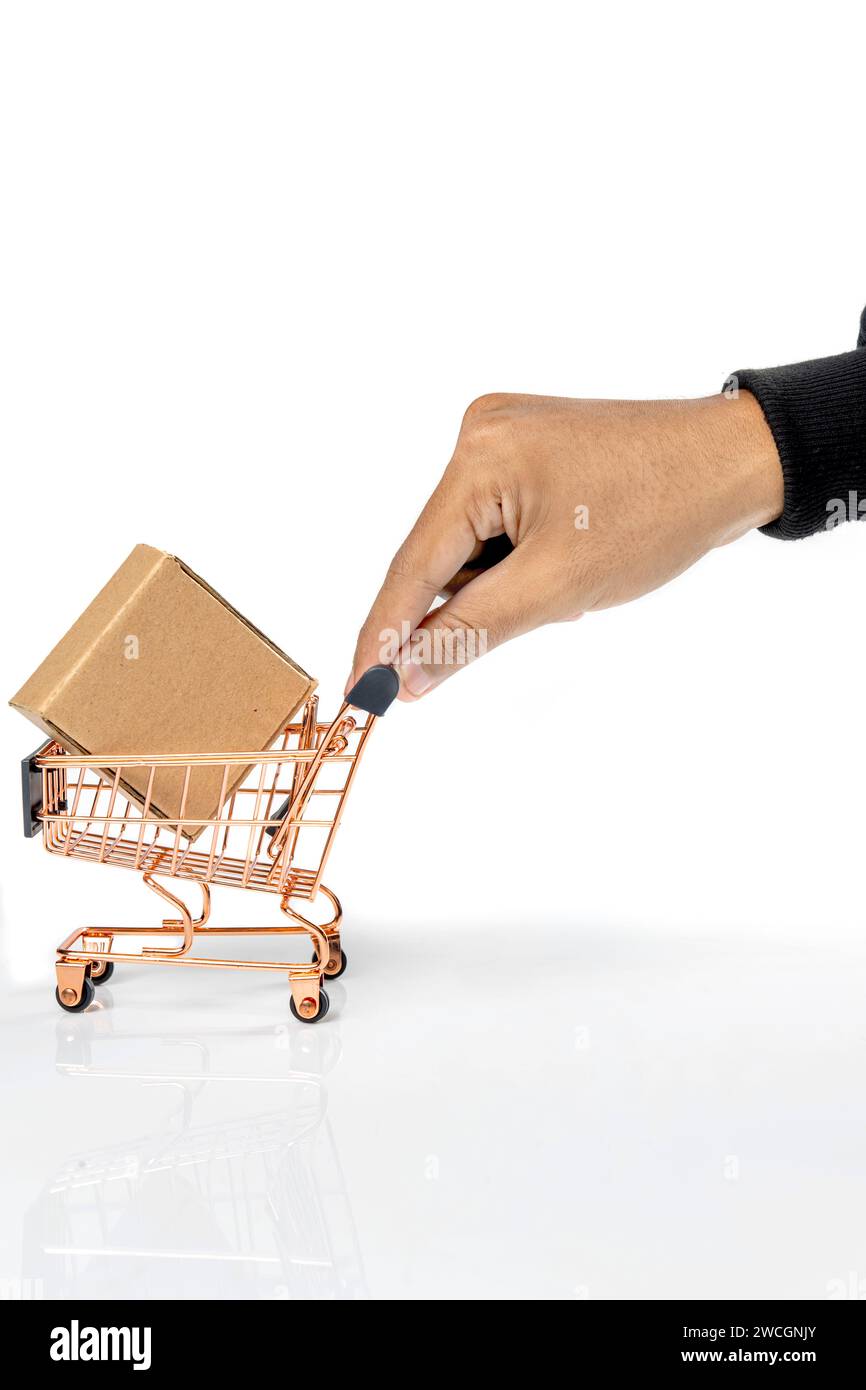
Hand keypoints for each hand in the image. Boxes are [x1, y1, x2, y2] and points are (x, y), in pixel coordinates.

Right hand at [348, 390, 782, 700]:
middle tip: (535, 620)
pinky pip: (498, 524)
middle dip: (477, 601)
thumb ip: (471, 632)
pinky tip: (571, 560)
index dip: (384, 636)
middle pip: (441, 554)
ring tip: (573, 581)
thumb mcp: (557, 586)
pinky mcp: (529, 448)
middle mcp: (479, 434)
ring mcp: (504, 436)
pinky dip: (522, 561)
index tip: (358, 693)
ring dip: (508, 582)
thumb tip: (404, 676)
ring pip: (473, 545)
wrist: (734, 462)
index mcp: (479, 457)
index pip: (413, 565)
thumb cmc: (659, 512)